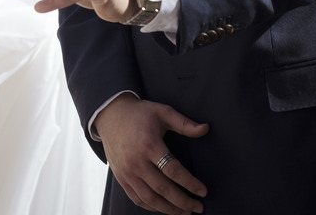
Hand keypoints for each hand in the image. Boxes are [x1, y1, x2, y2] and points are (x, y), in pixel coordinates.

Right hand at [97, 94, 208, 213]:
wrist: (109, 115)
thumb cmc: (139, 114)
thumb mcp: (163, 112)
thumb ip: (184, 123)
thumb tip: (205, 129)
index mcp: (149, 145)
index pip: (173, 170)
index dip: (190, 183)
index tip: (203, 191)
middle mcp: (136, 161)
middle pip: (163, 189)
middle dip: (183, 202)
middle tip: (198, 207)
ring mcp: (127, 172)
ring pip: (150, 198)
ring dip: (169, 209)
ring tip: (184, 212)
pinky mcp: (121, 177)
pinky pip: (137, 198)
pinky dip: (152, 207)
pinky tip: (164, 208)